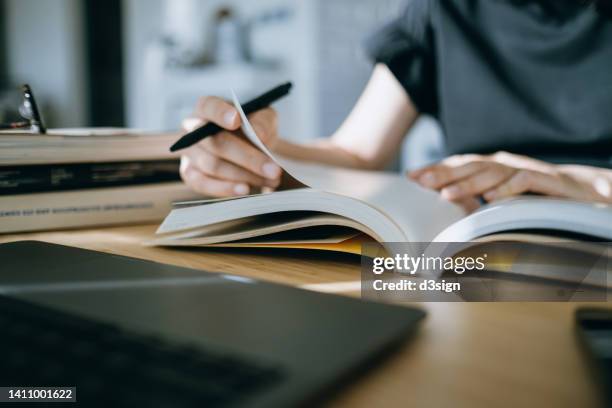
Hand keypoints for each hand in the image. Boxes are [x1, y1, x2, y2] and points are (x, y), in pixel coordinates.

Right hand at [179, 96, 282, 196]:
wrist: (246, 148)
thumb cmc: (251, 127)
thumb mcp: (263, 117)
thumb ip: (262, 122)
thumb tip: (259, 135)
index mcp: (207, 107)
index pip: (208, 106)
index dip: (220, 113)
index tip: (237, 120)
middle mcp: (191, 129)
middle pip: (215, 143)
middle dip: (247, 158)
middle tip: (273, 170)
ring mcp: (189, 152)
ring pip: (213, 166)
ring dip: (244, 176)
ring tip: (270, 180)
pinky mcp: (190, 174)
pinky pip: (203, 183)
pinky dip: (225, 188)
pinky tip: (245, 189)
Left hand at [409, 152, 611, 211]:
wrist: (581, 191)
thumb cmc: (534, 196)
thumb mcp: (501, 197)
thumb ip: (475, 199)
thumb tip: (442, 206)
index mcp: (492, 166)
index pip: (459, 165)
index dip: (436, 169)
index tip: (411, 177)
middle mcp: (506, 164)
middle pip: (471, 166)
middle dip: (444, 173)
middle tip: (421, 182)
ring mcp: (525, 169)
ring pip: (493, 173)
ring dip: (469, 185)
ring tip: (446, 195)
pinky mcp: (547, 180)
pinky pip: (525, 182)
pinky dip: (508, 190)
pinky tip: (491, 200)